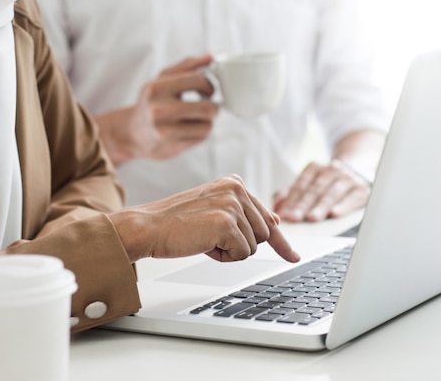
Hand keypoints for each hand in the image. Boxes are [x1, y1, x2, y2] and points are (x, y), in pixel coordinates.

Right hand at [96, 55, 218, 165]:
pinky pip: (201, 138)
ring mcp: (165, 131)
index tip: (208, 90)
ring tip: (195, 118)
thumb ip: (186, 66)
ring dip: (207, 121)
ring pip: (207, 126)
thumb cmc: (151, 103)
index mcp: (156, 88)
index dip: (210, 85)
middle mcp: (159, 110)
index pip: (199, 81)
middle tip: (207, 106)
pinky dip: (200, 132)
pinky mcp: (172, 148)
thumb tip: (210, 57)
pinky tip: (189, 129)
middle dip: (213, 107)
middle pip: (208, 108)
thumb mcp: (162, 79)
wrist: (132, 134)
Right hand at [109, 175, 300, 263]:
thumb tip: (277, 221)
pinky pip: (241, 254)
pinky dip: (223, 257)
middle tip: (211, 237)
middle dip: (240, 244)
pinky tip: (203, 244)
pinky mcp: (226, 223)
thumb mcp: (215, 211)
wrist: (147, 227)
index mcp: (234, 183)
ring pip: (253, 246)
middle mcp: (236, 189)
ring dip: (230, 250)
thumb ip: (246, 214)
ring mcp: (232, 205)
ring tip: (204, 238)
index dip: (281, 241)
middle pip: (263, 234)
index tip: (293, 255)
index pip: (267, 216)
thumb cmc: (177, 222)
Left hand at [273, 160, 370, 221]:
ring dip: (321, 206)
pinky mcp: (361, 189)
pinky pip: (352, 197)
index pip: (301, 185)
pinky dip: (343, 206)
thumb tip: (276, 207)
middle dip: (303, 205)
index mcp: (315, 168)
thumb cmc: (325, 184)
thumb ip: (289, 195)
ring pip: (331, 193)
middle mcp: (331, 170)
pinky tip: (334, 214)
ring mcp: (347, 178)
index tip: (284, 215)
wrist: (357, 171)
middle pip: (315, 190)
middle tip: (294, 218)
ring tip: (312, 218)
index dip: (291, 200)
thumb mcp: (307, 185)